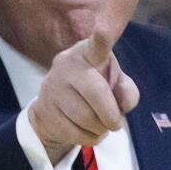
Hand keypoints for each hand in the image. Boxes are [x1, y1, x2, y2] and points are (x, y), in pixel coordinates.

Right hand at [28, 32, 139, 164]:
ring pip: (87, 119)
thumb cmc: (93, 89)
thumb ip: (126, 90)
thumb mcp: (114, 84)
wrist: (54, 109)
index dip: (102, 38)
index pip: (97, 45)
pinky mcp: (44, 109)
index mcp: (87, 53)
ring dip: (101, 129)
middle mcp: (66, 65)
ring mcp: (52, 87)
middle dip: (112, 115)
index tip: (104, 31)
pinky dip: (89, 138)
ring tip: (100, 125)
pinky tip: (88, 131)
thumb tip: (124, 103)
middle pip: (97, 95)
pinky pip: (75, 133)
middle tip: (116, 123)